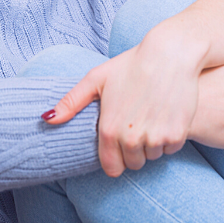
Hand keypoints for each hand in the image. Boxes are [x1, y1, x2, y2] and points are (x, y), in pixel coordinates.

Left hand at [42, 40, 201, 177]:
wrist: (171, 53)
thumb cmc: (133, 63)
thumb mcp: (97, 78)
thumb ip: (71, 102)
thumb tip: (47, 119)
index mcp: (108, 129)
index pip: (112, 169)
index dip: (117, 158)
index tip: (122, 144)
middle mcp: (130, 138)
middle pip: (134, 164)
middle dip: (136, 150)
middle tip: (140, 123)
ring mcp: (155, 138)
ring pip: (153, 156)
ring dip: (154, 142)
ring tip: (153, 116)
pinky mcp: (176, 134)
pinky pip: (171, 148)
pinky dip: (171, 136)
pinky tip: (168, 114)